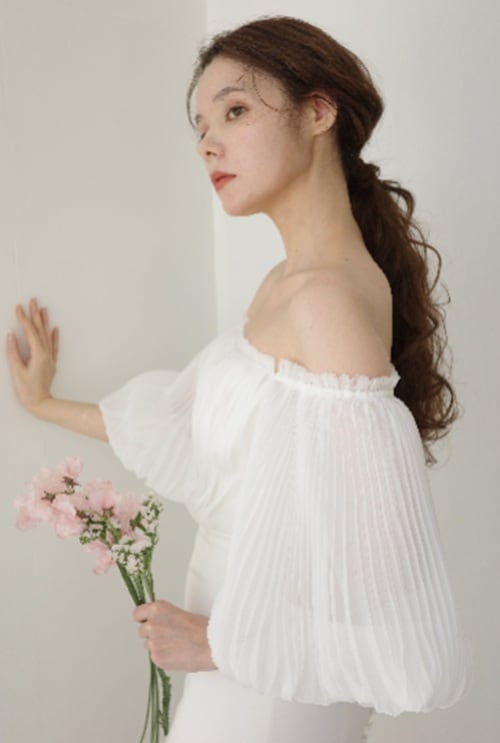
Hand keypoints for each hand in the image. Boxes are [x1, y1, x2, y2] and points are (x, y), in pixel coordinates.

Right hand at [6, 297, 58, 414]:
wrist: (41, 403)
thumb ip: (13, 352)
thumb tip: (11, 335)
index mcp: (38, 354)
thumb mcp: (17, 370)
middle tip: (33, 300)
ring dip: (45, 321)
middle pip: (40, 330)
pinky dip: (54, 336)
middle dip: (36, 314)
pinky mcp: (51, 363)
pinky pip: (54, 346)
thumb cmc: (27, 390)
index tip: (18, 307)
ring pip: (47, 335)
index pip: (30, 332)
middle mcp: (46, 354)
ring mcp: (50, 358)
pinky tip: (55, 328)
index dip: (24, 319)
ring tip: (43, 309)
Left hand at [133, 600, 216, 672]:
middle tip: (167, 635)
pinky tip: (177, 653)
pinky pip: (155, 657)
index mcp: (157, 609)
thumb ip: (162, 616)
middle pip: (142, 631)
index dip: (144, 618)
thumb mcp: (179, 612)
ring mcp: (153, 643)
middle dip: (151, 633)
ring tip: (175, 644)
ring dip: (158, 645)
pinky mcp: (157, 658)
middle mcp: (152, 625)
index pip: (137, 614)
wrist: (211, 644)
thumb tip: (155, 621)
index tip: (147, 621)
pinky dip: (163, 657)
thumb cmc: (201, 628)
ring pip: (149, 645)